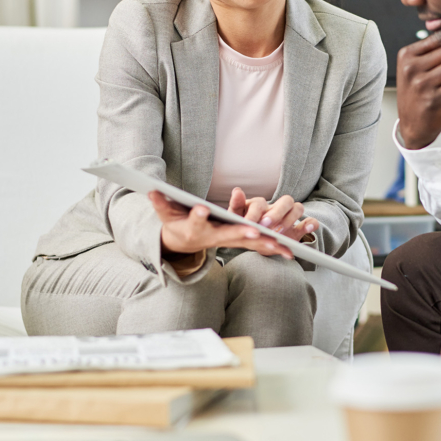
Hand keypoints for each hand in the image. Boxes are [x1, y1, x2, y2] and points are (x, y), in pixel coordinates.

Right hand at [150, 192, 293, 258]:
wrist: (184, 243)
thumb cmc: (177, 224)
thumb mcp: (166, 213)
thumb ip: (161, 203)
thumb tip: (151, 190)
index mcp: (195, 228)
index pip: (195, 221)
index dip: (197, 216)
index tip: (200, 210)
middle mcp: (214, 237)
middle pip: (228, 235)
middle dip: (241, 233)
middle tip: (254, 232)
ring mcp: (228, 241)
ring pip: (248, 242)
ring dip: (264, 244)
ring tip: (282, 246)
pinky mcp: (238, 241)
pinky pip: (257, 245)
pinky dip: (272, 247)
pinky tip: (289, 250)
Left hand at [228, 188, 319, 242]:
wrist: (255, 243)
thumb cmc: (245, 228)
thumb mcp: (237, 219)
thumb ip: (236, 205)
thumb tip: (237, 190)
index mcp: (260, 205)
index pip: (260, 203)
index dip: (255, 213)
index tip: (249, 224)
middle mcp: (277, 207)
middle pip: (285, 201)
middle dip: (276, 213)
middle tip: (266, 225)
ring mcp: (289, 217)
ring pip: (298, 208)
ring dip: (290, 219)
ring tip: (280, 233)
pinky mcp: (298, 229)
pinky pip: (310, 222)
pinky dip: (311, 224)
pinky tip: (308, 228)